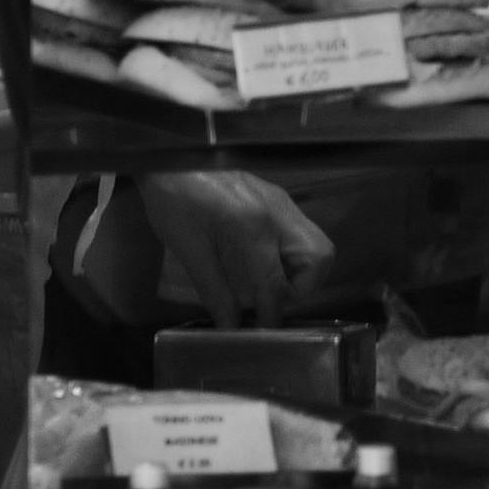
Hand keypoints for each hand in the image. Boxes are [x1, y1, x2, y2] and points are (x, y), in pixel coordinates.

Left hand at [136, 171, 333, 326]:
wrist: (168, 152)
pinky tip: (260, 259)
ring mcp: (279, 199)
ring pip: (314, 241)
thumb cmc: (171, 198)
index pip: (276, 284)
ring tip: (266, 281)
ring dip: (300, 270)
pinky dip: (290, 252)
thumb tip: (230, 327)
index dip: (270, 317)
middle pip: (319, 256)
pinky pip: (298, 229)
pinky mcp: (274, 194)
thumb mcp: (188, 249)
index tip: (261, 335)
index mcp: (252, 226)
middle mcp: (277, 211)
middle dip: (303, 287)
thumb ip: (215, 291)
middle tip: (272, 298)